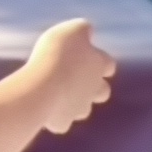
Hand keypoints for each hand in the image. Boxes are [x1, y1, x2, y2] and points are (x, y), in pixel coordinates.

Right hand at [20, 19, 118, 133]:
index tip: (90, 57)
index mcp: (98, 65)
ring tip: (59, 94)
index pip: (108, 64)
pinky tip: (46, 109)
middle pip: (102, 91)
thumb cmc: (57, 54)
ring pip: (83, 108)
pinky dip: (57, 117)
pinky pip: (62, 122)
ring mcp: (80, 107)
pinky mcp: (63, 121)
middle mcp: (94, 88)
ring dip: (75, 102)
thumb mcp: (70, 30)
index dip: (100, 61)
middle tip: (76, 79)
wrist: (43, 86)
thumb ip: (82, 29)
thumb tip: (88, 30)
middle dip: (93, 87)